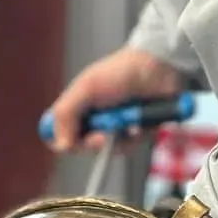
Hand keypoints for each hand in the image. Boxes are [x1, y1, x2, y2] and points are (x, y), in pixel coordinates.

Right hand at [44, 47, 183, 152]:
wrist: (158, 68)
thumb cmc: (120, 72)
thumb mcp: (86, 89)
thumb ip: (66, 114)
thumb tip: (60, 145)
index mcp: (77, 106)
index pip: (59, 133)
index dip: (64, 141)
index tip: (73, 141)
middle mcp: (93, 117)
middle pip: (83, 146)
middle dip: (94, 142)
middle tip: (104, 134)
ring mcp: (114, 125)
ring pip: (107, 149)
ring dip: (118, 139)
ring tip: (128, 124)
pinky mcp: (134, 131)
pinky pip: (129, 146)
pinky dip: (134, 138)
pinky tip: (139, 125)